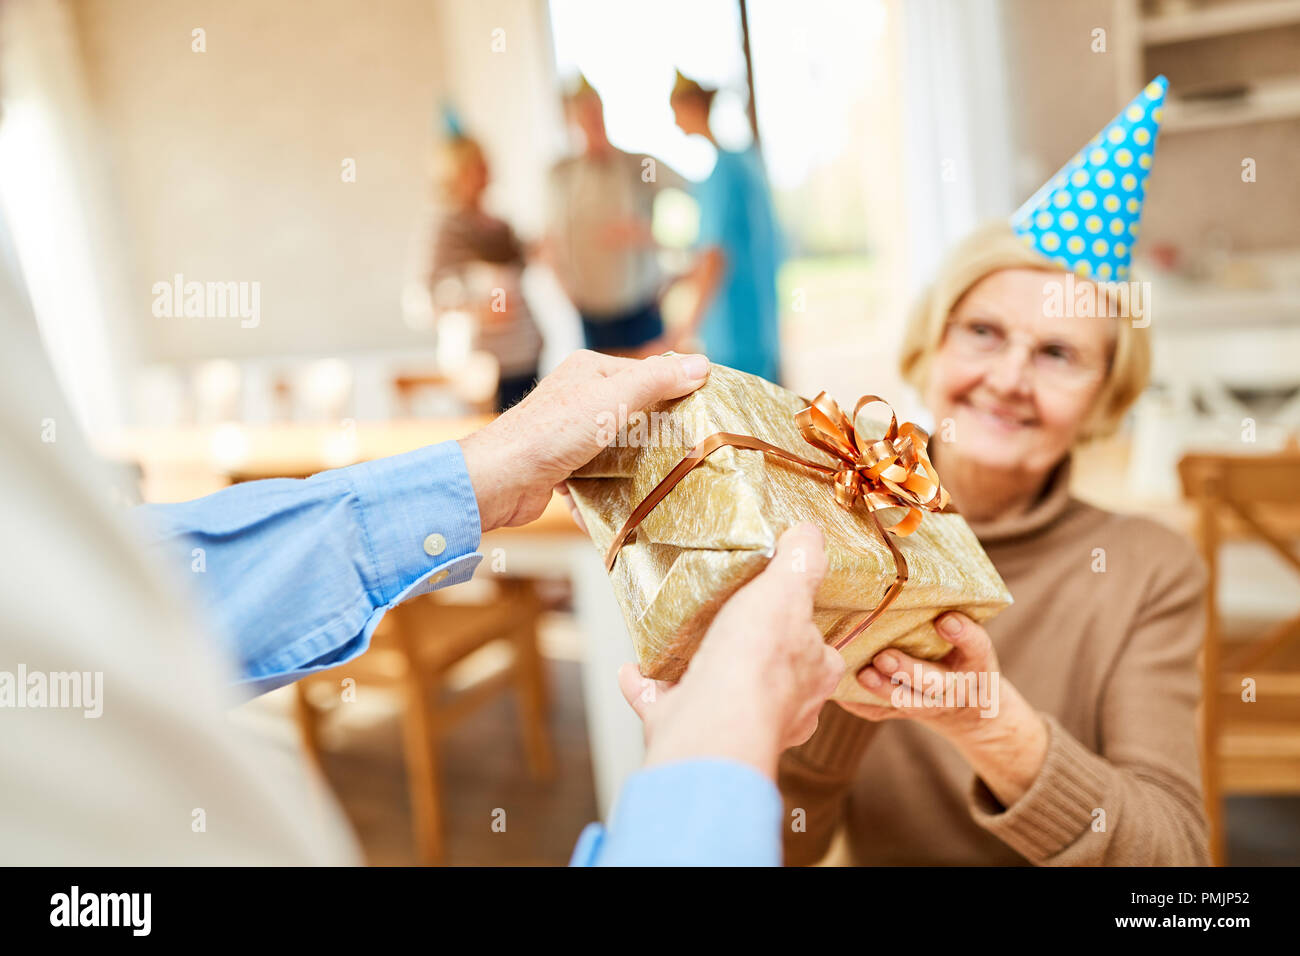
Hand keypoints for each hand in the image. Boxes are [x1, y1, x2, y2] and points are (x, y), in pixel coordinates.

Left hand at [458, 349, 709, 531]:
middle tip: (691, 452)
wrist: (501, 479)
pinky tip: (627, 502)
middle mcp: (579, 398)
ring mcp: (570, 434)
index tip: (706, 412)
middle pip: (634, 413)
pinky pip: (598, 476)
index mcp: (590, 371)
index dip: (676, 392)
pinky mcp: (563, 466)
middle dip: (658, 435)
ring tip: (665, 481)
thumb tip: (701, 363)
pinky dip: (610, 489)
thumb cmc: (551, 432)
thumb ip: (657, 381)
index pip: (646, 375)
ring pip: (618, 448)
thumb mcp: (612, 399)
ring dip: (635, 467)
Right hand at [616, 523, 844, 779]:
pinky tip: (633, 669)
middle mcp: (780, 712)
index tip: (785, 612)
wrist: (710, 725)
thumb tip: (810, 535)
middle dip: (750, 657)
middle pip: (770, 680)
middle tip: (729, 625)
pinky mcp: (687, 732)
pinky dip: (647, 688)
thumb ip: (802, 561)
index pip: (821, 654)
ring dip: (697, 672)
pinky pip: (664, 706)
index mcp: (812, 680)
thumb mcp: (787, 591)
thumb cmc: (758, 663)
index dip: (806, 632)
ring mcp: (732, 726)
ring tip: (677, 642)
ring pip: (718, 698)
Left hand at [841, 611, 1047, 806]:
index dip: (963, 635)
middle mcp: (955, 686)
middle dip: (908, 670)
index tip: (946, 620)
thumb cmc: (962, 655)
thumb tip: (911, 571)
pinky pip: (882, 713)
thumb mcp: (970, 637)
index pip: (977, 647)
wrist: (970, 709)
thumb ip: (950, 614)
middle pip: (934, 683)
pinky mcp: (906, 714)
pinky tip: (842, 691)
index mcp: (976, 661)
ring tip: (863, 674)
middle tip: (884, 657)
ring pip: (907, 701)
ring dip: (883, 689)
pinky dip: (861, 704)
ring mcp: (931, 705)